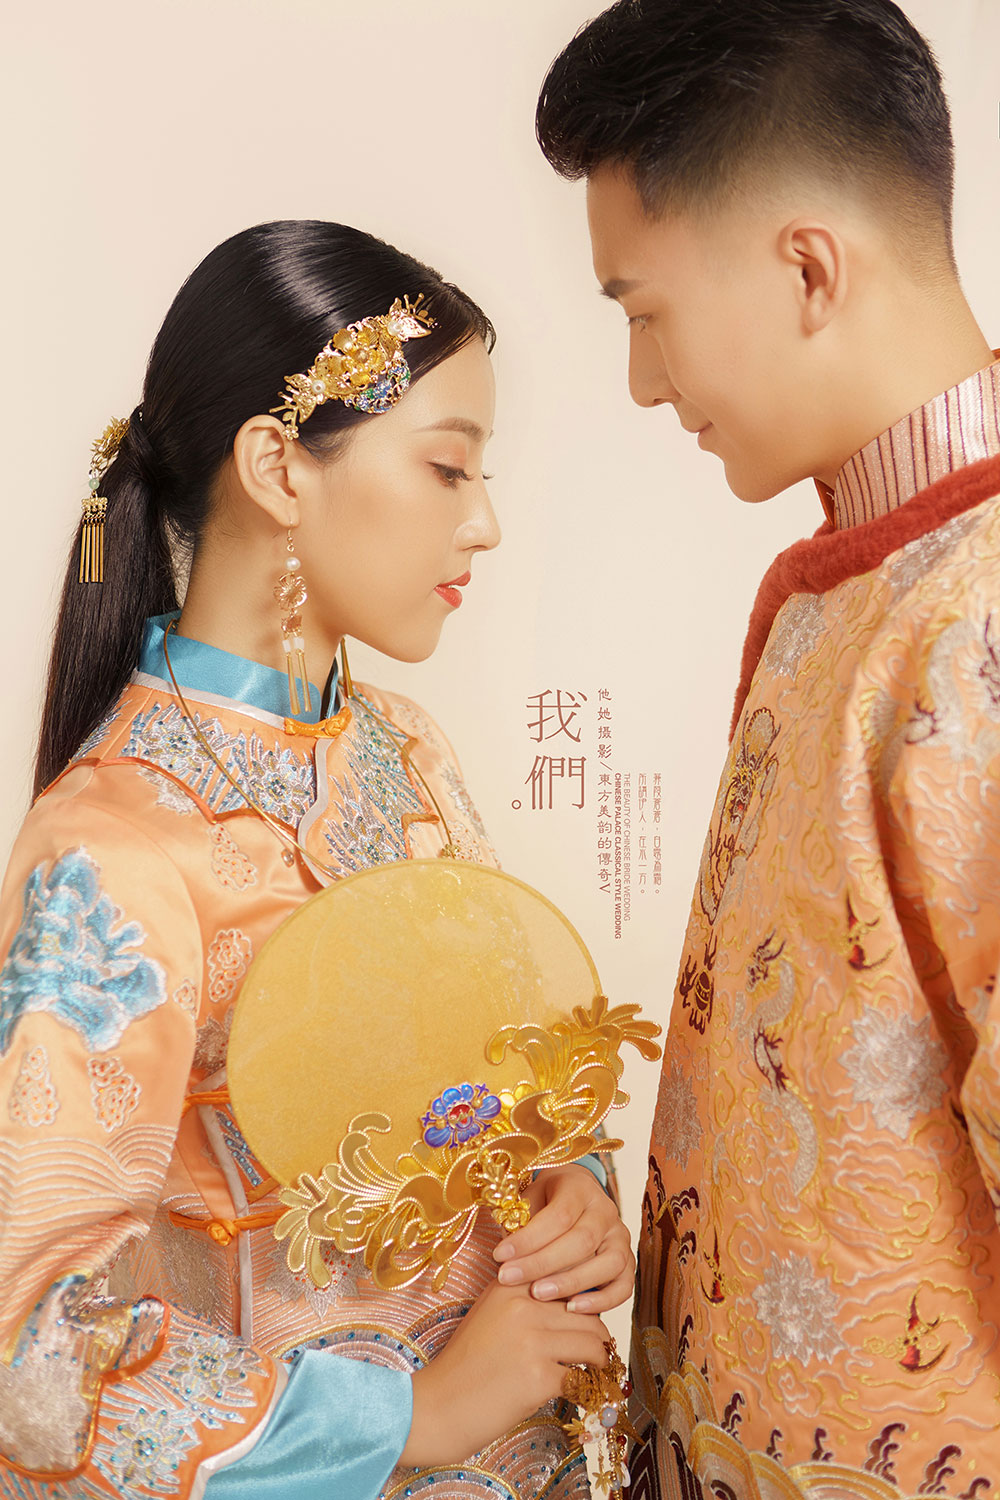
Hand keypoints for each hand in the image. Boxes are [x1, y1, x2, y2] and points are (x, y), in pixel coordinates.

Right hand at [399, 1278, 609, 1467]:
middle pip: (587, 1311)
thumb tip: (577, 1299)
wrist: (437, 1406)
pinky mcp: (537, 1376)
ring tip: (594, 1368)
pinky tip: (577, 1391)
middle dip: (597, 1332)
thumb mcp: (491, 1314)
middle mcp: (522, 1304)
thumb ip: (527, 1299)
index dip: (585, 1299)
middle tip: (596, 1348)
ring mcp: (530, 1339)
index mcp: (510, 1284)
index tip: (587, 1317)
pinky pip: (581, 1375)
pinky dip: (585, 1386)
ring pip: (592, 1341)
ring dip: (599, 1357)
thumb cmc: (466, 1364)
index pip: (568, 1278)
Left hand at [492, 1163, 634, 1313]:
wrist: (575, 1200)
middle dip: (542, 1263)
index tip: (499, 1255)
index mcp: (581, 1188)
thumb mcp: (529, 1200)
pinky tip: (572, 1308)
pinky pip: (623, 1286)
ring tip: (538, 1295)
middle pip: (582, 1240)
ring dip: (571, 1282)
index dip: (529, 1238)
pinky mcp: (628, 1263)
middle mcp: (606, 1211)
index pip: (559, 1214)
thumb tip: (503, 1252)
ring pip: (607, 1264)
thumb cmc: (545, 1203)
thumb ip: (519, 1221)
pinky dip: (601, 1301)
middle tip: (510, 1278)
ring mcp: (620, 1237)